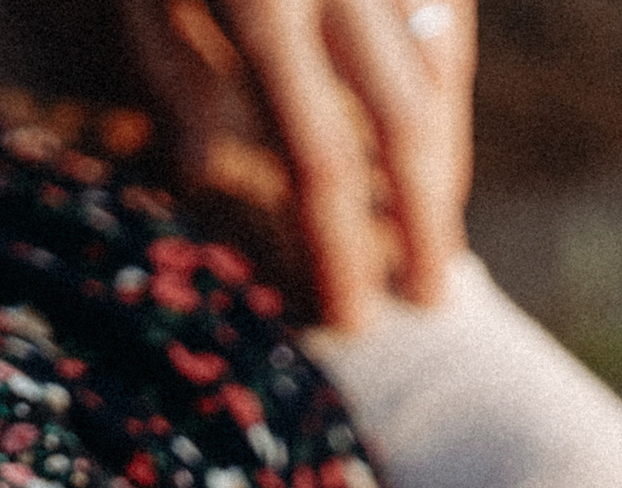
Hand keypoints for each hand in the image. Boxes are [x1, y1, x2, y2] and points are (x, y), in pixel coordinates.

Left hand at [116, 0, 474, 332]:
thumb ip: (173, 75)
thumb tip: (197, 175)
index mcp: (265, 0)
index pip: (321, 160)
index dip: (342, 251)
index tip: (354, 322)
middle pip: (405, 126)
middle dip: (424, 224)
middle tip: (430, 301)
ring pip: (439, 73)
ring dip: (443, 163)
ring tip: (436, 234)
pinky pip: (447, 19)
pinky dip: (444, 88)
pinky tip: (433, 139)